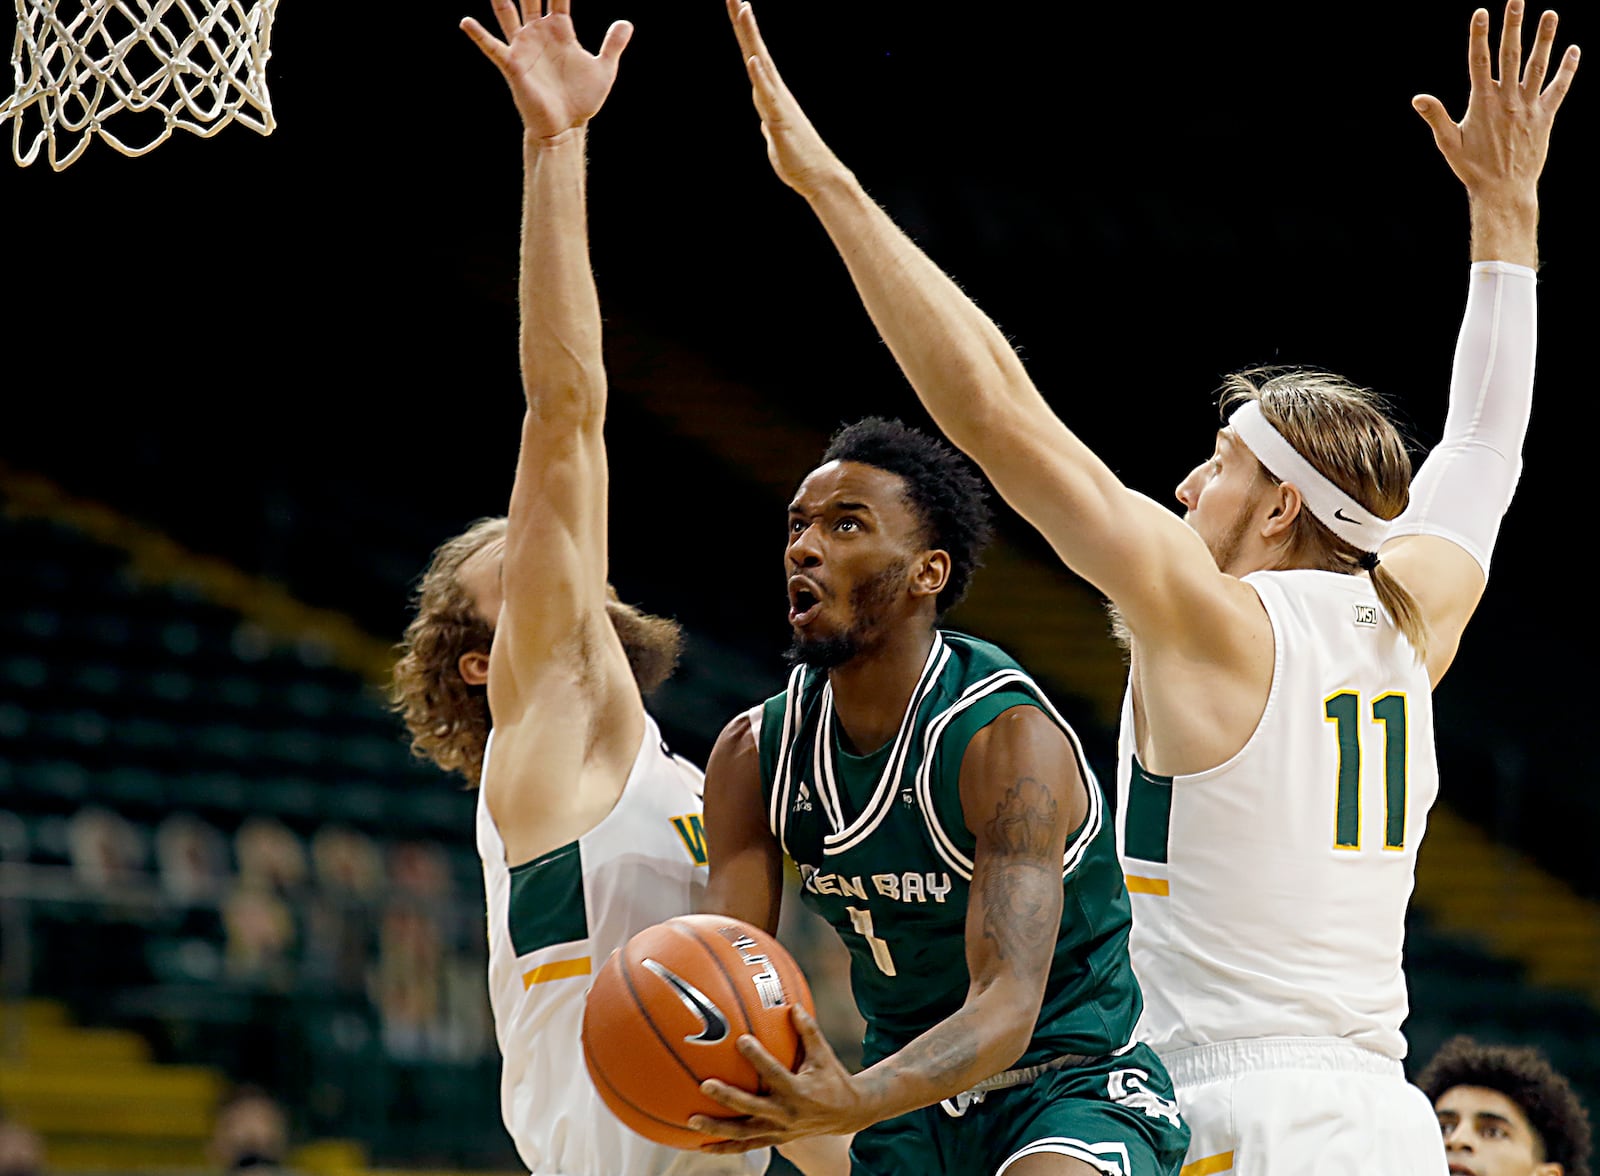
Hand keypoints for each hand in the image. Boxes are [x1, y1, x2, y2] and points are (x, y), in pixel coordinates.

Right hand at [462, 0, 632, 138]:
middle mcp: (538, 33)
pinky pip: (493, 47)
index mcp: (560, 29)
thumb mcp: (604, 69)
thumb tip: (626, 22)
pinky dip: (479, 35)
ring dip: (500, 0)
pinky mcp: (513, 65)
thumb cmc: (582, 99)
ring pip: (507, 14)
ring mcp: (524, 47)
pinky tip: (466, 22)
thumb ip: (613, 44)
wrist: (566, 126)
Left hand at [689, 1005, 871, 1151]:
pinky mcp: (774, 1140)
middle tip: (705, 1085)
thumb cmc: (832, 1078)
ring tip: (692, 1121)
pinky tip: (701, 1145)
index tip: (741, 1040)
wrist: (847, 1115)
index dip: (758, 1057)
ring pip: (743, 1134)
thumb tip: (793, 1004)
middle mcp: (786, 1114)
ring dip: (717, 1129)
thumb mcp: (823, 1054)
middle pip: (751, 1108)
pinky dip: (724, 1148)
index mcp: (799, 1091)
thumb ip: (808, 1030)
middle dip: (728, 1098)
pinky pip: (745, 1146)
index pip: (775, 1073)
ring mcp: (778, 1130)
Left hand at [725, 0, 848, 198]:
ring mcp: (778, 103)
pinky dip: (760, 77)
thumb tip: (765, 120)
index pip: (753, 55)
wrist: (818, 178)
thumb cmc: (797, 159)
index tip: (736, 3)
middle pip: (754, 48)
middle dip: (742, 20)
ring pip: (761, 63)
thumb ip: (769, 123)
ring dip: (751, 36)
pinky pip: (768, 96)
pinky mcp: (779, 120)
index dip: (744, 30)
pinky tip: (753, 59)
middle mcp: (775, 91)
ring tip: (742, 8)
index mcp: (770, 94)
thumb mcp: (774, 137)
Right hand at [1413, 2, 1578, 198]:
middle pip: (1510, 55)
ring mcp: (1528, 106)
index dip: (1479, 35)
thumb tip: (1418, 98)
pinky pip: (1558, 88)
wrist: (1504, 190)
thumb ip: (1436, 117)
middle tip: (1516, 0)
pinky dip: (1567, 69)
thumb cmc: (1473, 169)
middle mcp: (1507, 99)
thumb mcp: (1449, 144)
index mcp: (1482, 103)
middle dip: (1513, 26)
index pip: (1480, 61)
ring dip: (1545, 38)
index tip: (1481, 13)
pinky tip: (1573, 50)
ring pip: (1538, 65)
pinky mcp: (1545, 117)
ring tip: (1550, 14)